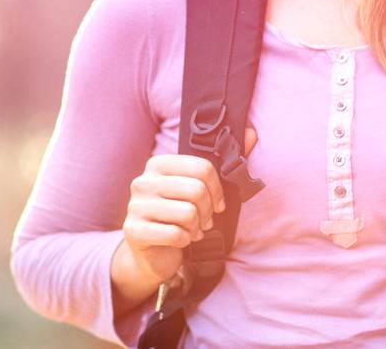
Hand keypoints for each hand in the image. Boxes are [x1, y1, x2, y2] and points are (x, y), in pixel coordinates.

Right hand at [120, 126, 256, 285]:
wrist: (152, 252)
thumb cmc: (178, 216)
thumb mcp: (198, 189)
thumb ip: (224, 162)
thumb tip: (251, 133)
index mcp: (158, 165)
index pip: (202, 168)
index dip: (217, 190)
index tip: (218, 204)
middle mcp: (143, 181)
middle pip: (197, 190)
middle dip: (208, 211)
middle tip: (205, 220)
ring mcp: (135, 206)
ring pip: (188, 213)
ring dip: (196, 227)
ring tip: (192, 230)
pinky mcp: (134, 230)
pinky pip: (175, 234)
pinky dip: (185, 240)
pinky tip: (181, 239)